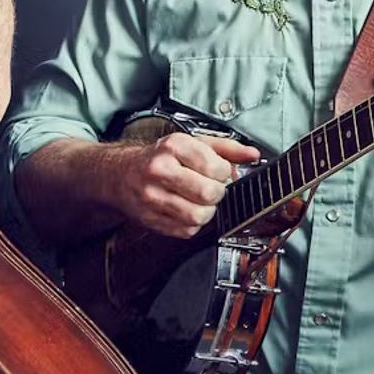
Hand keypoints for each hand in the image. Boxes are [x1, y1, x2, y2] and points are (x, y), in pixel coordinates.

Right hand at [110, 131, 258, 238]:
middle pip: (208, 194)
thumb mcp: (191, 143)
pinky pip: (187, 231)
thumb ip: (225, 148)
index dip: (224, 174)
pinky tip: (185, 209)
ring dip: (206, 211)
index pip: (216, 168)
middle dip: (217, 193)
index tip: (217, 173)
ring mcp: (152, 197)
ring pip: (199, 216)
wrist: (120, 173)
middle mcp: (159, 170)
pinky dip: (192, 224)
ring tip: (199, 200)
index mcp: (172, 147)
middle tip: (210, 188)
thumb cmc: (160, 157)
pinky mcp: (150, 219)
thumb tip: (252, 155)